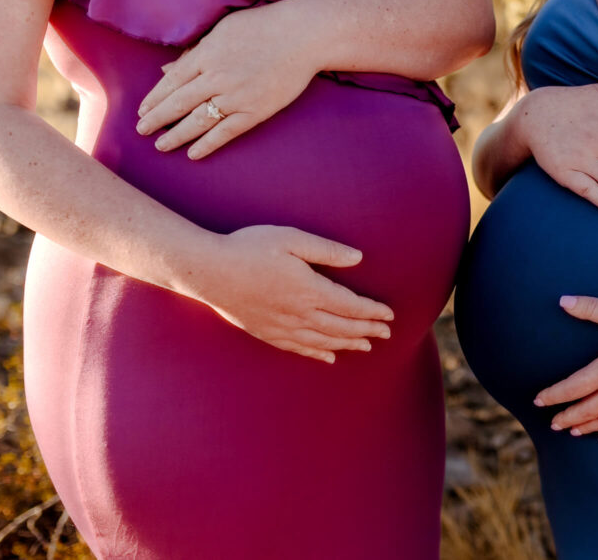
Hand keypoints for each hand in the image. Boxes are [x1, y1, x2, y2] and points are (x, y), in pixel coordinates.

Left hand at [135, 0, 318, 159]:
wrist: (302, 36)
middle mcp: (216, 77)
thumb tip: (167, 69)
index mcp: (206, 54)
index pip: (171, 81)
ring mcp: (235, 96)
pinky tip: (193, 154)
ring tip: (160, 146)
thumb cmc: (263, 27)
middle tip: (141, 131)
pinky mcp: (255, 111)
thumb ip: (195, 51)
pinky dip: (208, 144)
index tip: (142, 111)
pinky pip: (226, 132)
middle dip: (157, 119)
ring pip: (197, 121)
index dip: (154, 98)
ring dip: (176, 136)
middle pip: (178, 103)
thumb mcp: (222, 30)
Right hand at [183, 225, 394, 363]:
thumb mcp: (291, 239)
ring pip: (323, 340)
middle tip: (386, 333)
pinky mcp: (266, 332)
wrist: (208, 271)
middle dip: (367, 330)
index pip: (350, 305)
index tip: (389, 315)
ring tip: (366, 347)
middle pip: (341, 327)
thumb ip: (326, 250)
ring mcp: (281, 326)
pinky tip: (330, 357)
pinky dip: (318, 354)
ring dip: (348, 344)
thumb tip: (359, 258)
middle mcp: (299, 313)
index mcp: (308, 289)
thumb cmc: (249, 248)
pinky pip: (298, 348)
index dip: (372, 312)